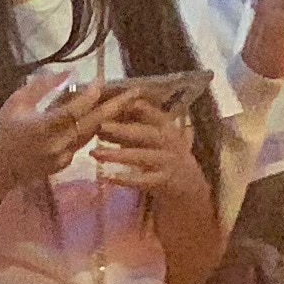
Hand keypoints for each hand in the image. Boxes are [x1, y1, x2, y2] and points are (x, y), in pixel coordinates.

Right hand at [0, 64, 116, 204]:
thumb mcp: (15, 103)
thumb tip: (69, 73)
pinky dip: (92, 129)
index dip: (91, 95)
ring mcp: (62, 157)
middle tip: (136, 92)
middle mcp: (56, 144)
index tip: (101, 80)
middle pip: (93, 123)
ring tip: (126, 102)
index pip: (75, 110)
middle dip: (116, 107)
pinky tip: (103, 118)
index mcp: (42, 128)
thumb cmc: (1, 132)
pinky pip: (82, 143)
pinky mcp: (63, 165)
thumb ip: (42, 88)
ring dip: (109, 117)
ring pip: (91, 134)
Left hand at [87, 87, 206, 206]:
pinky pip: (141, 180)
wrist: (188, 182)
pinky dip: (123, 179)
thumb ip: (127, 130)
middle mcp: (168, 140)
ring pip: (140, 156)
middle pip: (144, 133)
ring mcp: (166, 161)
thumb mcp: (150, 138)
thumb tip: (97, 121)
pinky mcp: (162, 180)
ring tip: (94, 153)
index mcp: (165, 124)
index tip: (110, 101)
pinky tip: (106, 177)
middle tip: (99, 125)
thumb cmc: (162, 154)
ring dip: (117, 155)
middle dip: (122, 129)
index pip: (148, 111)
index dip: (130, 106)